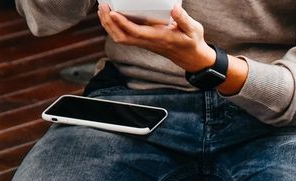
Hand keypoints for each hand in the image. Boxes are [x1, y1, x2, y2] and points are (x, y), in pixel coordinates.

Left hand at [97, 4, 215, 71]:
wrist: (191, 58)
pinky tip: (111, 16)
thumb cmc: (192, 42)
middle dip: (109, 23)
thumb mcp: (194, 29)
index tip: (112, 12)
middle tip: (102, 7)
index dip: (123, 23)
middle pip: (123, 37)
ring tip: (102, 10)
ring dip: (109, 25)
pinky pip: (124, 37)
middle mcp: (149, 42)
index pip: (137, 32)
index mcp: (160, 38)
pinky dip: (114, 27)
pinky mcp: (143, 42)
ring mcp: (144, 43)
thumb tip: (174, 8)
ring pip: (121, 38)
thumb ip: (184, 19)